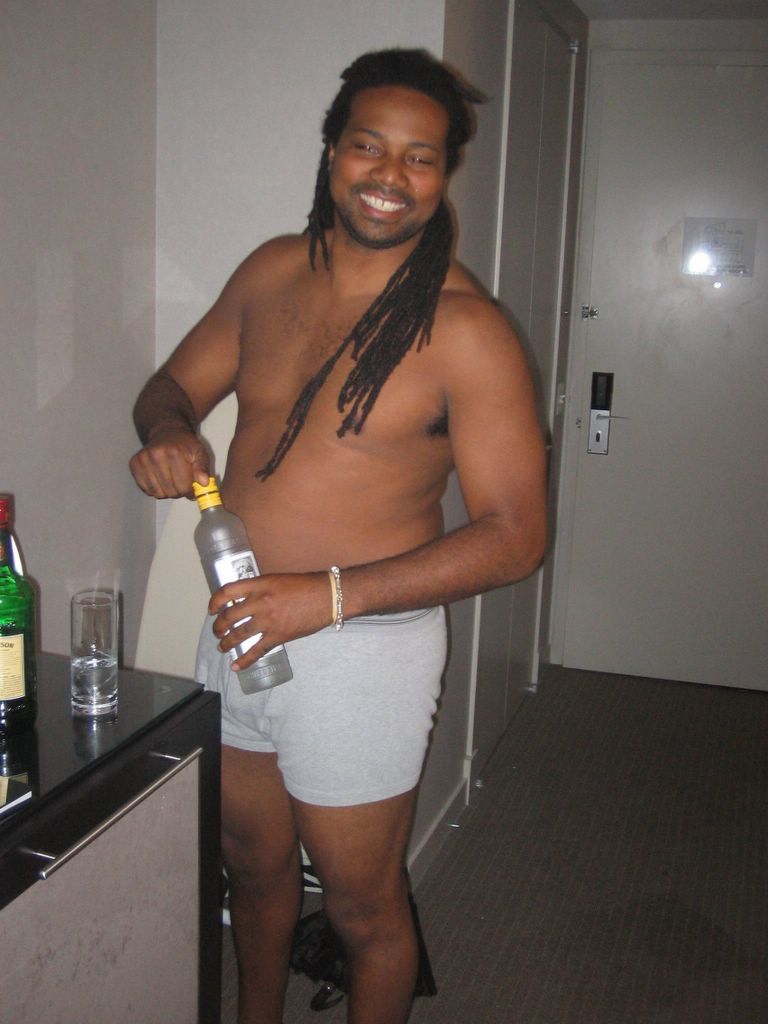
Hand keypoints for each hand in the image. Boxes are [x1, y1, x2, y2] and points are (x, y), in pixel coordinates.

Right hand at [129, 429, 209, 498]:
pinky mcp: (134, 464)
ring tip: (171, 480)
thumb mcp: (200, 453)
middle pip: (171, 491)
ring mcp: (143, 460)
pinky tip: (160, 479)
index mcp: (174, 453)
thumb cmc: (185, 445)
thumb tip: (203, 483)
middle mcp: (156, 456)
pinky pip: (146, 489)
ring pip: (158, 493)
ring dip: (167, 491)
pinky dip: (155, 489)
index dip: (190, 490)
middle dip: (179, 491)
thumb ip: (203, 468)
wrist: (167, 432)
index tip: (192, 487)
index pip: (184, 487)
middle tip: (182, 482)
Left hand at [209, 571, 332, 670]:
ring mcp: (268, 621)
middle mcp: (260, 602)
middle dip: (218, 626)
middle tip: (217, 631)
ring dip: (226, 642)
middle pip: (229, 616)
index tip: (212, 609)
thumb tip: (246, 601)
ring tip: (222, 646)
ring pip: (238, 634)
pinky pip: (256, 650)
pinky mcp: (277, 636)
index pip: (227, 592)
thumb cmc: (306, 585)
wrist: (327, 597)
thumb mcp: (278, 580)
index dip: (215, 601)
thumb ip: (260, 589)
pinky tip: (236, 666)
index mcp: (259, 585)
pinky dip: (244, 660)